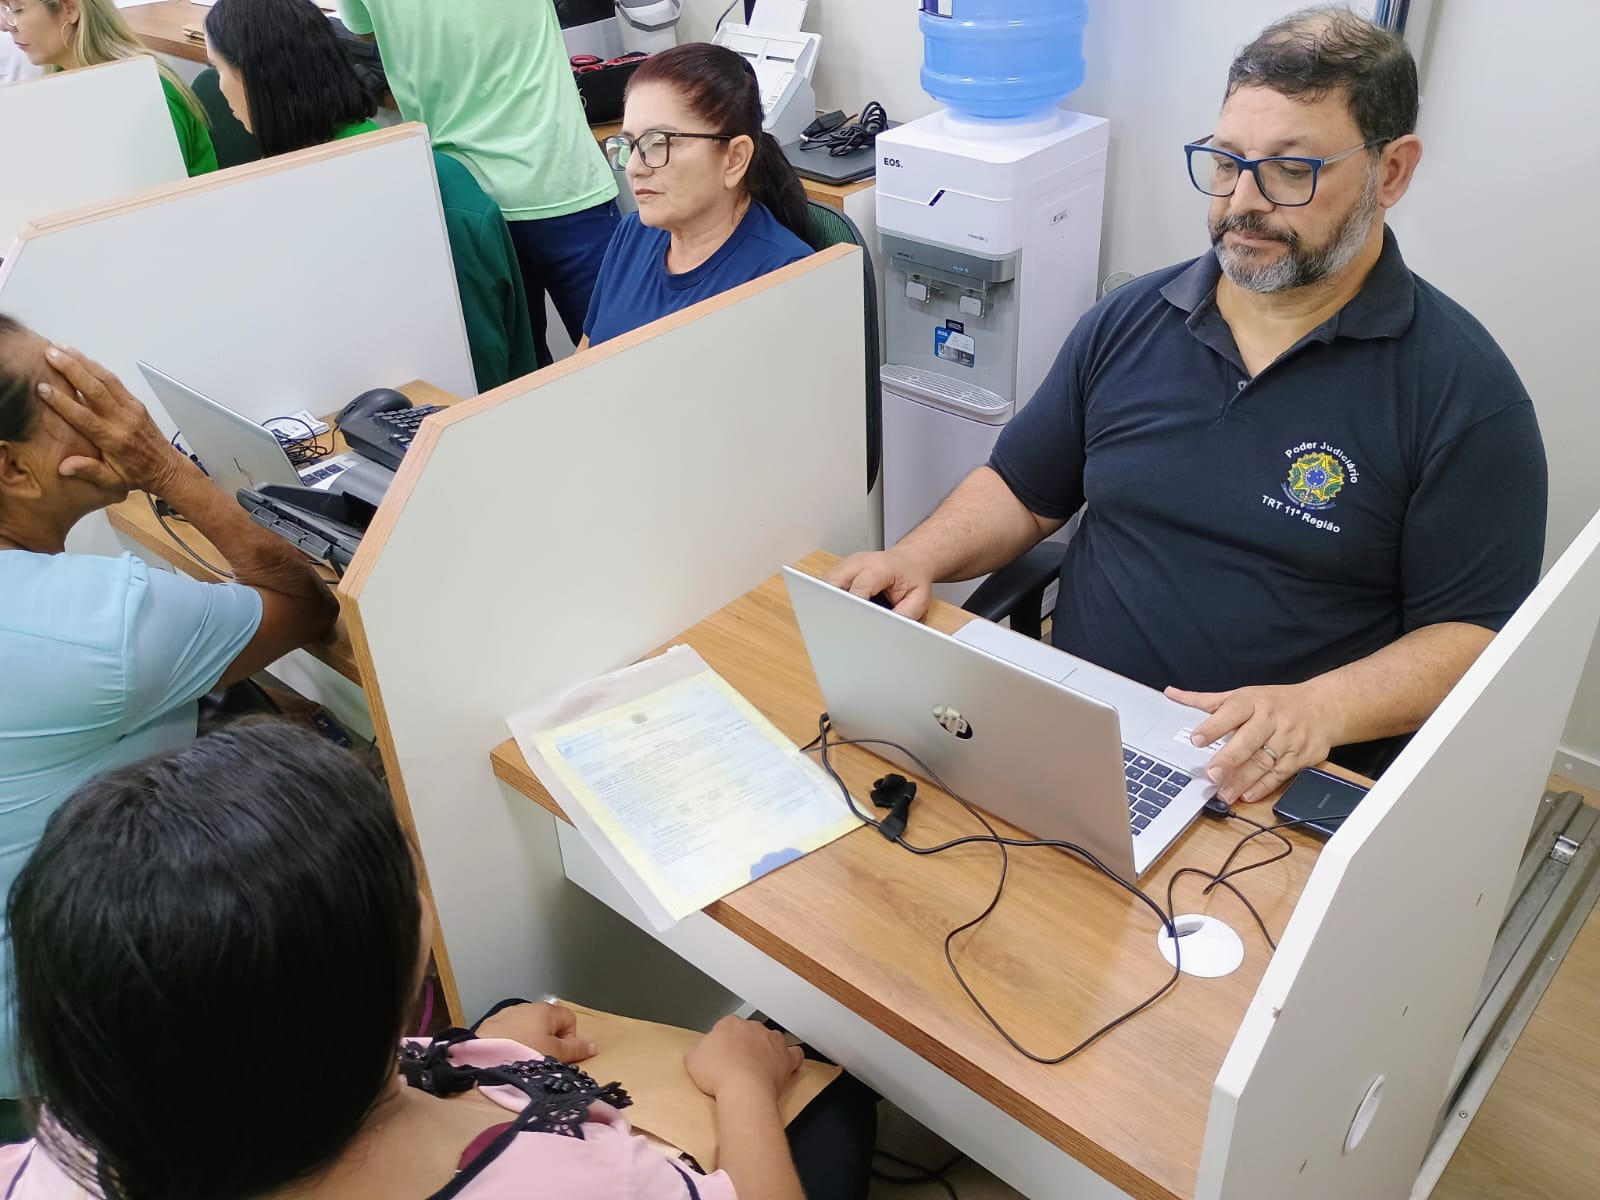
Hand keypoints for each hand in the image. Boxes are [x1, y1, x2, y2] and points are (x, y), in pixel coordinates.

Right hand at [35, 346, 187, 496]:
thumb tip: (64, 468)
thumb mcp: (113, 480)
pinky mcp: (136, 402)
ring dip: (83, 361)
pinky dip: (97, 367)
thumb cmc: (137, 474)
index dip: (62, 402)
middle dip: (72, 369)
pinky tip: (81, 358)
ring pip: (106, 379)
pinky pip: (115, 381)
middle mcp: (123, 420)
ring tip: (60, 348)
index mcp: (114, 440)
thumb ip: (89, 471)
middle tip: (50, 354)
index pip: (84, 417)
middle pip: (95, 389)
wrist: (166, 468)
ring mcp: (131, 408)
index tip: (43, 388)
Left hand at [475, 1002, 595, 1063]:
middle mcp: (526, 1006)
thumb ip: (576, 1049)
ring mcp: (506, 1014)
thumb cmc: (525, 1055)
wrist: (483, 1059)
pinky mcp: (489, 1025)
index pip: (569, 1019)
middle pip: (547, 1023)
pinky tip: (504, 1056)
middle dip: (547, 1040)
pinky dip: (510, 1042)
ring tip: (520, 1060)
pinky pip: (508, 1032)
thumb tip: (594, 1044)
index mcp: (546, 1010)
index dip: (569, 1039)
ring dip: (528, 1040)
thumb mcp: (555, 1055)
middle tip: (541, 1060)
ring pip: (526, 1027)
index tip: (559, 1055)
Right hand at [684, 1015, 802, 1101]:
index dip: (722, 1042)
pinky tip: (785, 1065)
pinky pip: (794, 1054)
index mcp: (730, 1024)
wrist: (743, 1089)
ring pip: (771, 1039)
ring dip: (766, 1049)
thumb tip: (699, 1053)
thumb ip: (697, 1051)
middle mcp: (753, 1028)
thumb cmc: (719, 1074)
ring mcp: (771, 1041)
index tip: (719, 1055)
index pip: (726, 1026)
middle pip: (749, 1032)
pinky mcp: (785, 1058)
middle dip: (744, 1044)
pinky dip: (791, 1059)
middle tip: (735, 1063)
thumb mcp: (692, 1060)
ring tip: (757, 1065)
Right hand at [823, 547, 934, 618]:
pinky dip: (827, 596)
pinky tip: (833, 608)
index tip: (849, 623)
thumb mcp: (918, 599)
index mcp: (879, 568)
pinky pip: (826, 583)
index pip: (858, 588)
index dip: (852, 607)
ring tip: (834, 618)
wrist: (910, 561)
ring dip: (826, 600)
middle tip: (837, 623)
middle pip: (833, 582)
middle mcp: (860, 562)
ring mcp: (847, 564)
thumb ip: (905, 614)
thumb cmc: (912, 578)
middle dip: (832, 603)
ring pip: (825, 582)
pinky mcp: (840, 569)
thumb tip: (888, 630)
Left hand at [1164, 682, 1336, 804]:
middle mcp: (1271, 719)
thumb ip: (1206, 700)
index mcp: (1253, 702)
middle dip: (1229, 759)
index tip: (1197, 739)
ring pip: (1263, 762)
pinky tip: (1247, 795)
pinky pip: (1280, 775)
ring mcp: (1288, 739)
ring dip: (1242, 780)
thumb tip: (1171, 694)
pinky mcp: (1301, 757)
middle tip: (1211, 774)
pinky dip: (1263, 787)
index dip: (1214, 726)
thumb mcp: (1242, 695)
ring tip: (1223, 793)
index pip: (1231, 712)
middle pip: (1248, 741)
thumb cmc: (1274, 702)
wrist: (1323, 707)